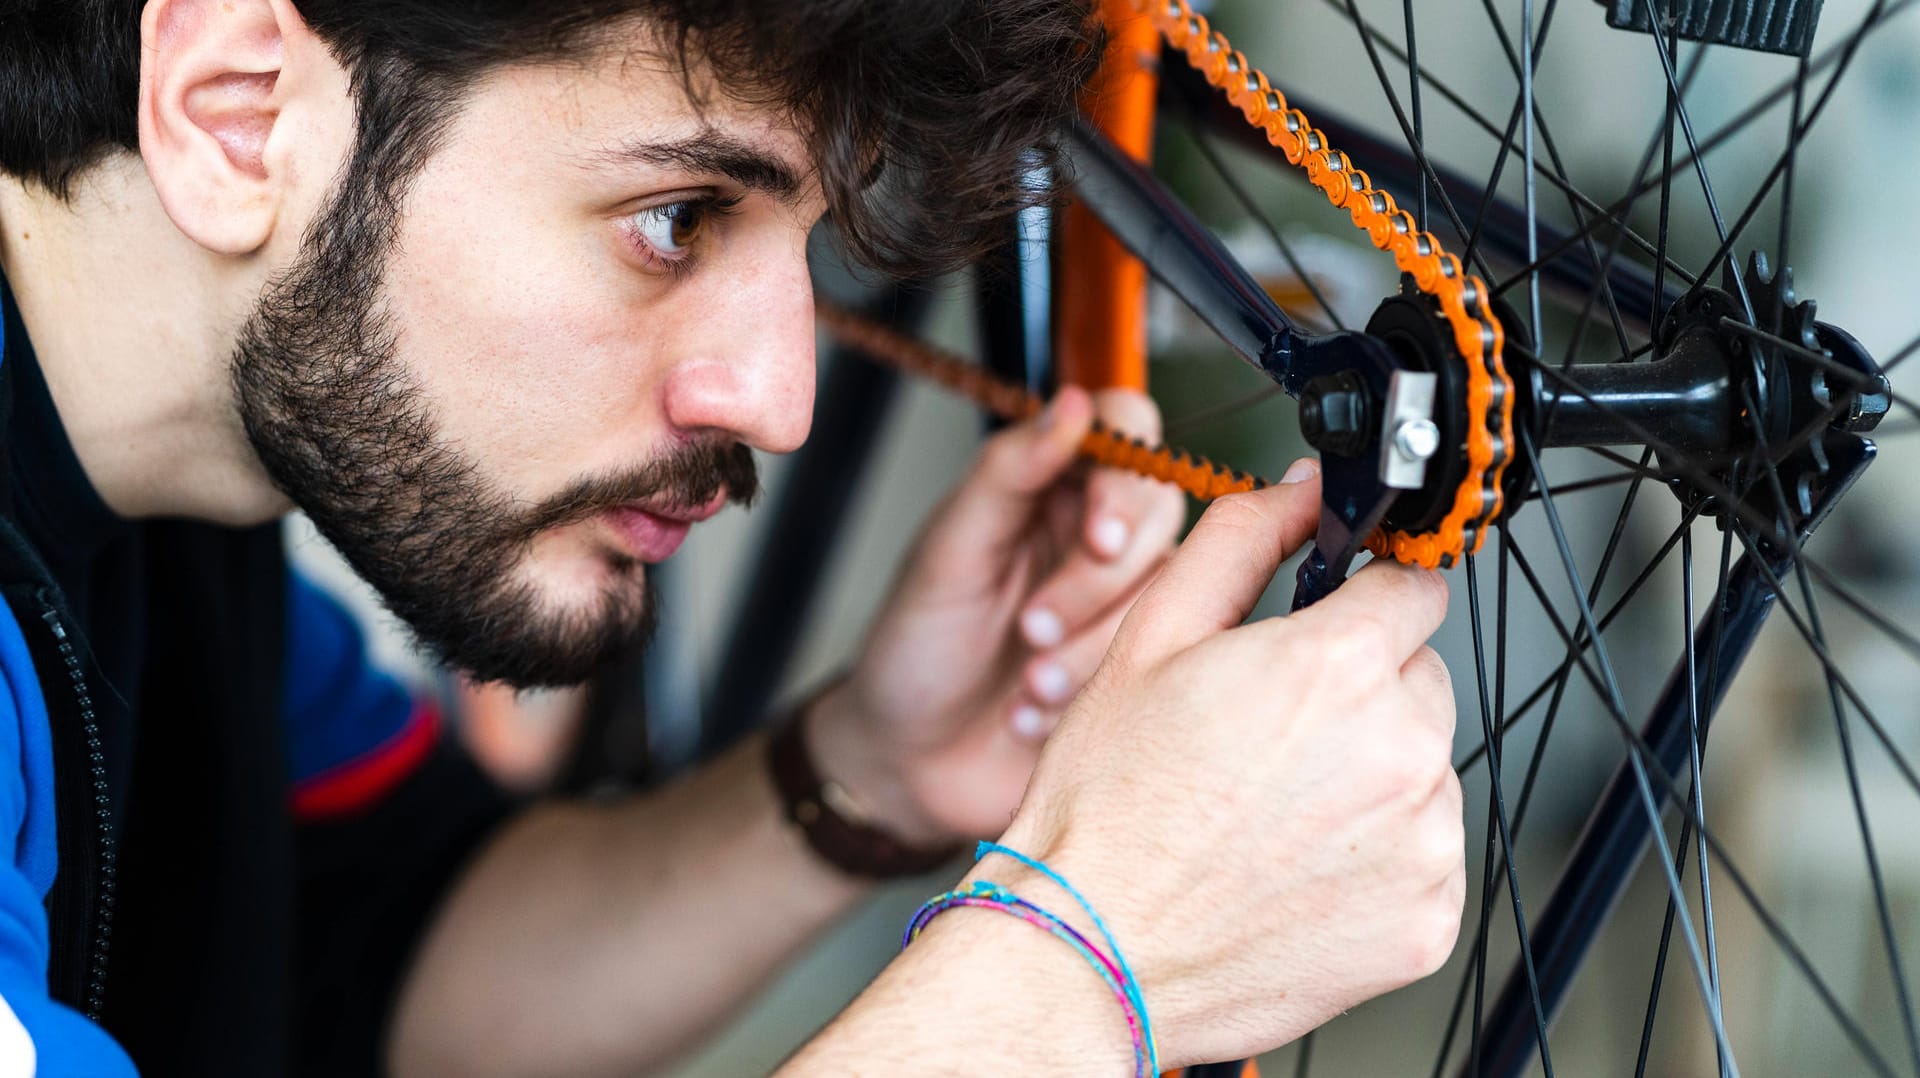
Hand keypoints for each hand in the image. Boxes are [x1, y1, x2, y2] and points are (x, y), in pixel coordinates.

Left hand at [807, 385, 1185, 844]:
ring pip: (1168, 596)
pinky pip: (1159, 663)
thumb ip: (1008, 472)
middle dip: (1095, 585)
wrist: (910, 760)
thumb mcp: (948, 552)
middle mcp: (1096, 534)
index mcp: (1049, 486)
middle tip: (1031, 626)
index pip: (1129, 430)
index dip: (1126, 481)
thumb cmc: (916, 646)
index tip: (1100, 538)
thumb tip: (1071, 403)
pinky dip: (1092, 693)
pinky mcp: (1136, 666)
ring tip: (1027, 683)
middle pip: (1159, 517)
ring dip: (1089, 648)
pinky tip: (1035, 714)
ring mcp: (1122, 602)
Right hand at [986, 469, 1463, 1066]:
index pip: (1414, 588)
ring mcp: (1422, 844)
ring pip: (1423, 770)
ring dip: (1368, 776)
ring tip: (1271, 812)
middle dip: (1359, 693)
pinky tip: (1295, 867)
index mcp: (1338, 666)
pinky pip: (1424, 858)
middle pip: (1419, 680)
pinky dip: (1375, 858)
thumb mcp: (1150, 639)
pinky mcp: (1426, 921)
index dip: (1360, 602)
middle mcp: (1400, 751)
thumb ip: (1240, 541)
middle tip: (1268, 737)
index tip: (1326, 632)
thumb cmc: (1108, 807)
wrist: (1092, 953)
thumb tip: (1301, 491)